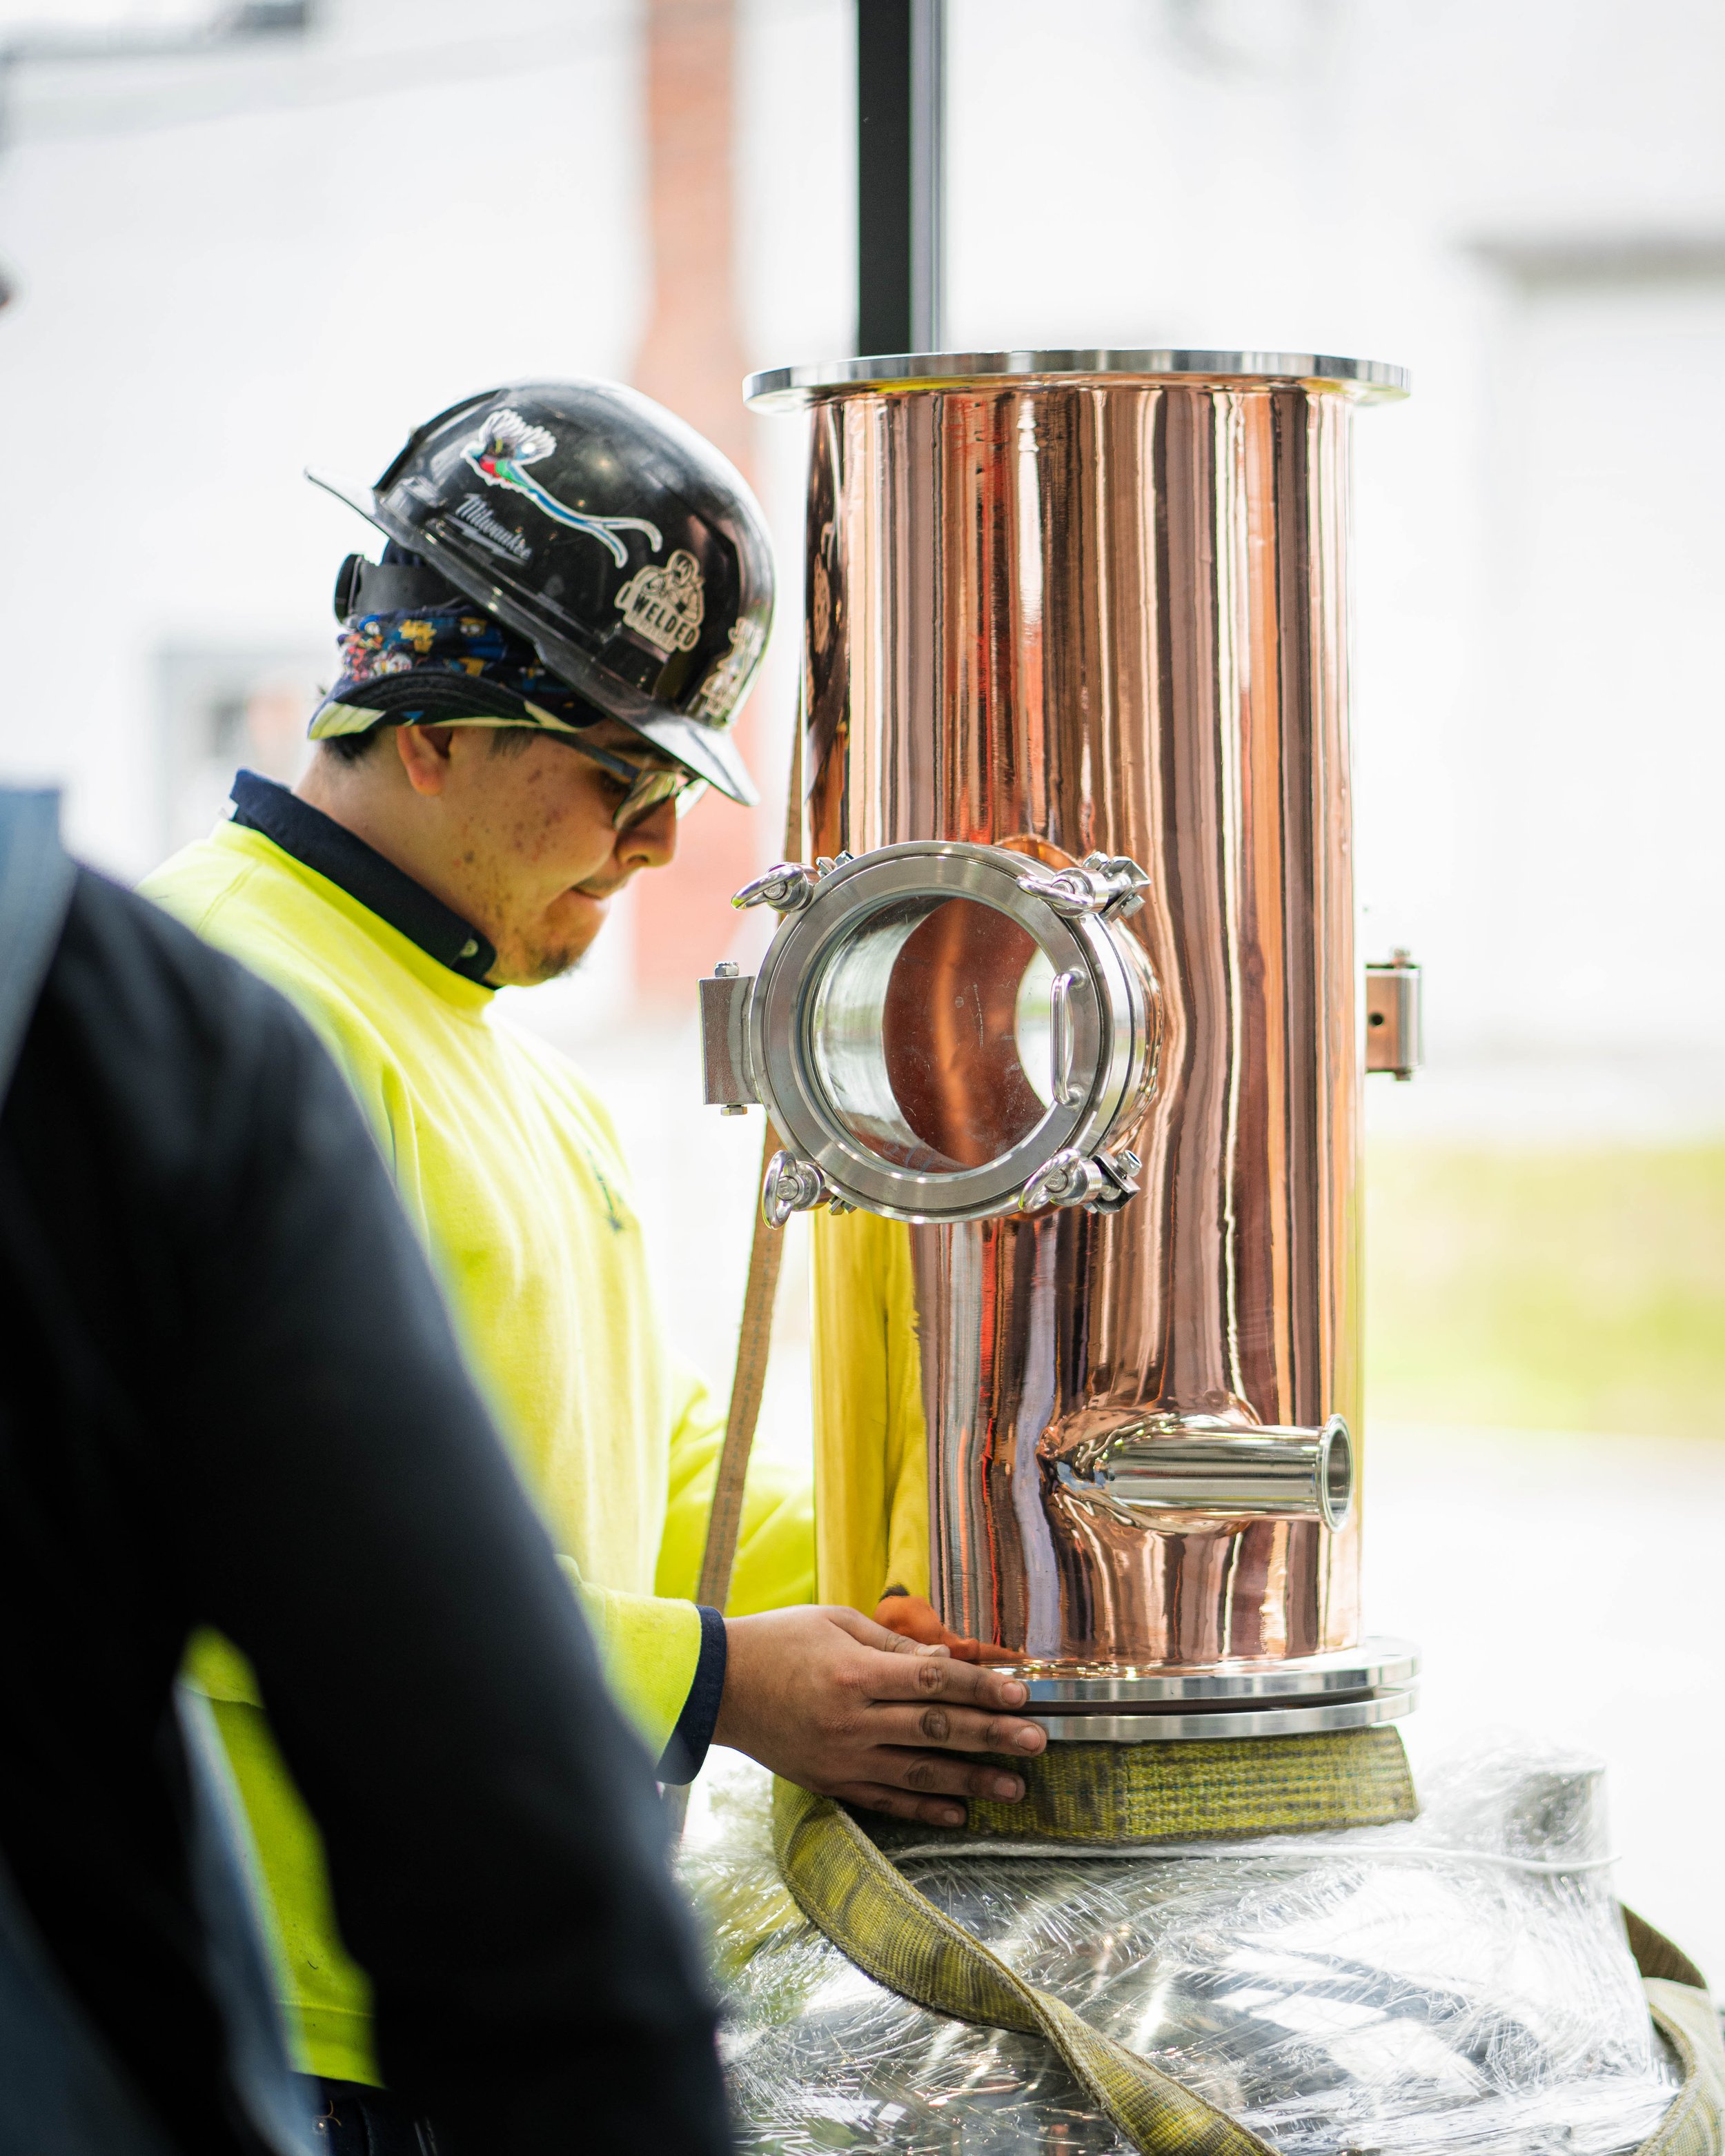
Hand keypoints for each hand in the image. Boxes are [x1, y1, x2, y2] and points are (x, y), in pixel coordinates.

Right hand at [713, 1604, 1046, 1826]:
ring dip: (971, 1781)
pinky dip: (924, 1807)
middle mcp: (852, 1719)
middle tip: (1037, 1743)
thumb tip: (945, 1660)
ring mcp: (841, 1756)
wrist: (719, 1684)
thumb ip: (893, 1645)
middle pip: (935, 1729)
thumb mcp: (836, 1622)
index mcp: (856, 1672)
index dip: (980, 1688)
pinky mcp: (829, 1781)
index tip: (1021, 1696)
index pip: (933, 1681)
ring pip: (918, 1772)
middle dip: (992, 1736)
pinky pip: (885, 1799)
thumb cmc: (780, 1640)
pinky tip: (958, 1813)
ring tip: (1014, 1788)